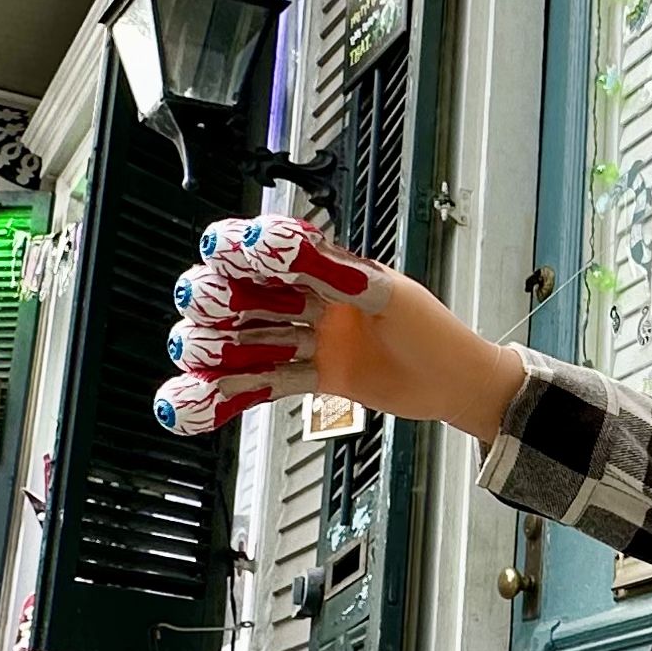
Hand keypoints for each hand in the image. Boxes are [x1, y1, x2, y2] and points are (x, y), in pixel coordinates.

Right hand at [154, 214, 524, 444]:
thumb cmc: (435, 333)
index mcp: (330, 269)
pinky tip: (195, 403)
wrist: (456, 384)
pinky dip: (231, 394)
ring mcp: (310, 339)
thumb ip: (338, 275)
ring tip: (198, 359)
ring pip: (247, 341)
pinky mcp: (314, 376)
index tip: (219, 253)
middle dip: (220, 304)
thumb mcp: (389, 296)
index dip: (241, 250)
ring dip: (217, 350)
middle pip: (246, 297)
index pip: (272, 251)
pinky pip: (265, 382)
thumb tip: (291, 248)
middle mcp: (312, 300)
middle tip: (210, 313)